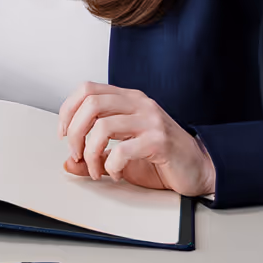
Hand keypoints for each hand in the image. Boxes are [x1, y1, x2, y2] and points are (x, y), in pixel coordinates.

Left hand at [58, 83, 215, 196]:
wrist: (199, 168)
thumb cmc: (161, 158)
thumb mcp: (122, 153)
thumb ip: (95, 156)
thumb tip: (68, 163)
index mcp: (128, 99)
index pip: (87, 89)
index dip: (68, 110)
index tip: (64, 133)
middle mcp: (139, 104)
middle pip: (90, 103)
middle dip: (75, 132)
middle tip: (76, 154)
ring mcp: (150, 120)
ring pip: (103, 126)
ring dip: (91, 153)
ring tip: (96, 169)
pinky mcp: (159, 141)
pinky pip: (123, 150)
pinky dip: (112, 166)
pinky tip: (116, 173)